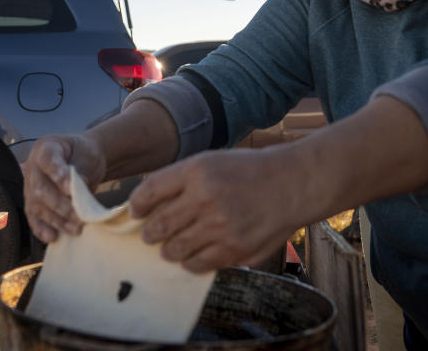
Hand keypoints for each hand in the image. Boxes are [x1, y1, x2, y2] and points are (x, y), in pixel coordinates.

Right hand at [23, 134, 105, 242]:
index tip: (71, 188)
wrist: (82, 159)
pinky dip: (41, 228)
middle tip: (79, 216)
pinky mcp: (32, 202)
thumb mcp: (87, 156)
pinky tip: (52, 237)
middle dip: (61, 205)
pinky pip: (33, 216)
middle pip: (40, 189)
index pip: (48, 160)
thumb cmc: (84, 155)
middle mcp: (33, 167)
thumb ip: (79, 172)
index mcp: (45, 148)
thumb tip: (76, 190)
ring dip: (57, 220)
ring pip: (37, 206)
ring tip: (76, 228)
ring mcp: (29, 185)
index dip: (58, 174)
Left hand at [129, 148, 297, 272]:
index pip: (149, 192)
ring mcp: (221, 227)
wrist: (291, 184)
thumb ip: (179, 181)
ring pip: (174, 250)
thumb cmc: (247, 172)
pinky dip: (190, 262)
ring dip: (168, 250)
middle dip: (149, 233)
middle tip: (151, 234)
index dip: (137, 205)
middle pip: (157, 226)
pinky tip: (194, 255)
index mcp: (197, 172)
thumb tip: (146, 206)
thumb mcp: (211, 162)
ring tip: (172, 247)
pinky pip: (197, 265)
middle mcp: (205, 199)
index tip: (136, 212)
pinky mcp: (235, 250)